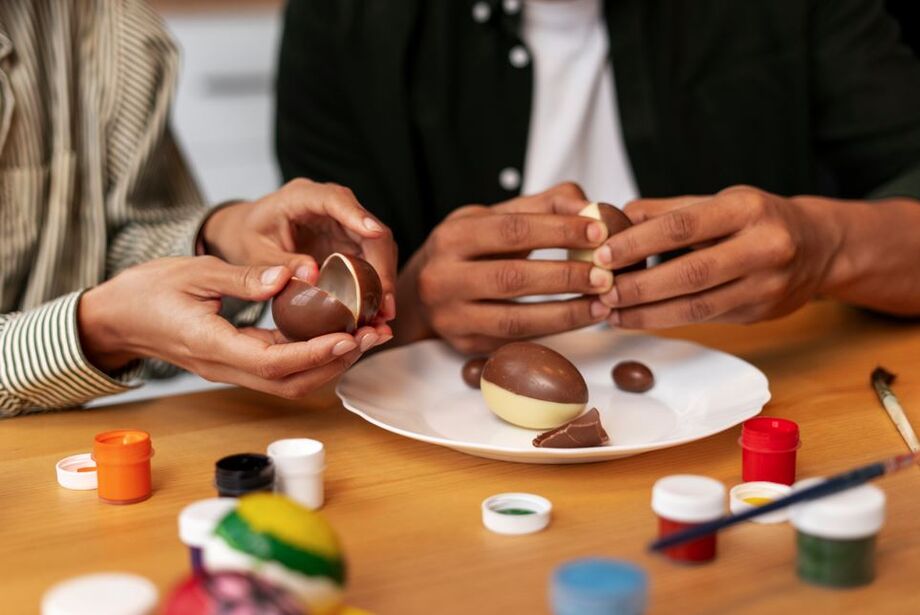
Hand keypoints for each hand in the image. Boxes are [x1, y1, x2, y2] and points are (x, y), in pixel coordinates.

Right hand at [78, 256, 390, 398]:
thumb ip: (241, 277)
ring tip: (367, 335)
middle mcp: (227, 367)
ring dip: (332, 362)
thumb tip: (287, 278)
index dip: (315, 353)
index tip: (349, 336)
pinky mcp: (238, 361)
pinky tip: (338, 332)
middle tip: (374, 334)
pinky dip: (314, 355)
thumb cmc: (148, 291)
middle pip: (292, 381)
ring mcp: (233, 369)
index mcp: (213, 346)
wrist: (118, 317)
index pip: (273, 362)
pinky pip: (282, 368)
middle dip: (337, 362)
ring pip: (291, 381)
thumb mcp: (193, 272)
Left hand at [200, 178, 397, 320]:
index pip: (336, 200)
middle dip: (381, 265)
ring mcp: (342, 223)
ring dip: (383, 279)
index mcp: (301, 196)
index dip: (357, 215)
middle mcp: (329, 205)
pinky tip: (375, 310)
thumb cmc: (246, 236)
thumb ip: (276, 263)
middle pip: (369, 227)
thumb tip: (312, 275)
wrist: (245, 232)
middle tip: (384, 303)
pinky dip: (375, 284)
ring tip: (383, 314)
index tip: (374, 233)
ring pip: (377, 245)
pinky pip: (370, 260)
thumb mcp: (252, 252)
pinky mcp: (347, 241)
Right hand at [396, 183, 615, 353]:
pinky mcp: (464, 345)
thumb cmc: (466, 250)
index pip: (512, 230)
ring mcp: (451, 317)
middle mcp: (443, 278)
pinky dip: (552, 332)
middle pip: (513, 277)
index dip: (559, 231)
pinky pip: (514, 342)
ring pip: (515, 320)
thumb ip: (543, 206)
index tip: (598, 232)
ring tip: (602, 304)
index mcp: (453, 236)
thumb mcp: (492, 218)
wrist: (418, 293)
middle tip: (606, 274)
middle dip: (566, 276)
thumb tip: (591, 209)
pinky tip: (580, 320)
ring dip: (565, 313)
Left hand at [592, 186, 842, 327]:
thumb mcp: (718, 202)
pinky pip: (705, 320)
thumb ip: (666, 211)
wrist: (820, 248)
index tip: (603, 254)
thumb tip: (610, 220)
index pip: (684, 226)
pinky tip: (636, 318)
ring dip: (647, 313)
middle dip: (640, 286)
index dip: (640, 242)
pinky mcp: (760, 313)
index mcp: (747, 209)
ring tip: (611, 313)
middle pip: (691, 274)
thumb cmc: (757, 219)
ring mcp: (766, 285)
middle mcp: (763, 247)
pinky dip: (666, 320)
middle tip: (602, 291)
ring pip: (697, 307)